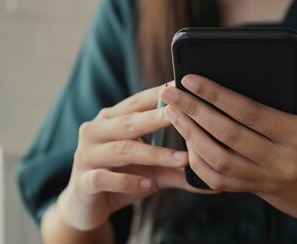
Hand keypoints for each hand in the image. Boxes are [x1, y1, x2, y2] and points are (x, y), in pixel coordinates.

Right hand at [59, 84, 213, 231]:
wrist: (85, 207)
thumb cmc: (121, 179)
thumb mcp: (151, 171)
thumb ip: (176, 167)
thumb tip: (213, 173)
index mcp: (110, 119)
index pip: (137, 102)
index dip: (159, 95)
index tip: (185, 89)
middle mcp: (95, 131)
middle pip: (130, 122)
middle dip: (158, 118)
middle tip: (185, 114)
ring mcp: (86, 155)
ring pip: (122, 150)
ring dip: (154, 154)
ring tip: (181, 158)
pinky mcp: (83, 181)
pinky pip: (105, 178)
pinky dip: (127, 181)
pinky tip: (147, 185)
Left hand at [159, 75, 296, 243]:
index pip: (249, 112)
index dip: (217, 95)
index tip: (192, 79)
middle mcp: (280, 160)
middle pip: (227, 133)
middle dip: (193, 110)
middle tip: (169, 92)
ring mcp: (265, 179)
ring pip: (218, 159)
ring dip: (190, 135)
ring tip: (171, 112)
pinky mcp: (255, 191)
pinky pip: (218, 180)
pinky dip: (198, 163)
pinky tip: (186, 142)